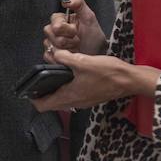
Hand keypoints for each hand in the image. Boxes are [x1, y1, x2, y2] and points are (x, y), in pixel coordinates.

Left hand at [31, 48, 160, 112]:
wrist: (130, 80)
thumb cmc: (108, 72)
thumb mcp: (82, 61)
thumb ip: (64, 58)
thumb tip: (53, 54)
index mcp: (69, 96)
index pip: (43, 106)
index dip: (33, 98)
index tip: (29, 88)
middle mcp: (75, 102)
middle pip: (52, 103)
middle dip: (44, 92)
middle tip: (41, 77)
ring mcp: (84, 101)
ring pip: (63, 99)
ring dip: (56, 89)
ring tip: (54, 73)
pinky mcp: (91, 96)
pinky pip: (73, 95)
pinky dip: (67, 87)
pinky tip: (70, 74)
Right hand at [44, 0, 106, 61]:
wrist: (97, 54)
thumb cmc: (93, 37)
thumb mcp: (89, 17)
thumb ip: (79, 4)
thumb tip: (67, 0)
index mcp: (60, 20)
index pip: (55, 23)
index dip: (66, 29)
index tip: (76, 31)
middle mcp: (53, 31)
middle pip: (51, 35)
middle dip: (67, 40)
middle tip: (77, 40)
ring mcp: (51, 44)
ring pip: (50, 47)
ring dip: (65, 50)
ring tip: (74, 48)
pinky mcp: (50, 56)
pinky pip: (49, 57)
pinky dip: (61, 58)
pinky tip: (69, 55)